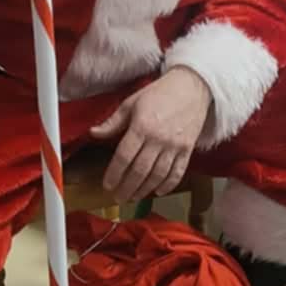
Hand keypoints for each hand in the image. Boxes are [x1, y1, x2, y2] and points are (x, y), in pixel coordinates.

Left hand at [92, 69, 212, 202]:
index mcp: (142, 126)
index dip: (114, 174)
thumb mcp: (131, 103)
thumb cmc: (160, 93)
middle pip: (140, 170)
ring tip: (134, 197)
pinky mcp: (188, 149)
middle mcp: (159, 138)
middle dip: (127, 187)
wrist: (192, 87)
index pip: (124, 156)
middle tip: (119, 198)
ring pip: (158, 175)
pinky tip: (158, 191)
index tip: (107, 185)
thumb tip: (93, 133)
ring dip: (144, 190)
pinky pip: (178, 172)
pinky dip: (168, 185)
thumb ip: (113, 122)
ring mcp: (175, 145)